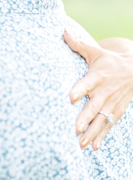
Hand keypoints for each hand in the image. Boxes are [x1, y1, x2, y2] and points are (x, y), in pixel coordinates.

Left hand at [65, 31, 132, 149]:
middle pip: (94, 106)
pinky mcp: (117, 111)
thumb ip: (78, 44)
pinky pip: (110, 126)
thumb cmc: (109, 61)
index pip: (87, 83)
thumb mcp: (96, 52)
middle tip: (74, 129)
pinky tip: (95, 148)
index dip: (79, 90)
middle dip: (85, 118)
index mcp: (98, 76)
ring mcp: (112, 103)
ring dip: (92, 132)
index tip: (69, 97)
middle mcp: (106, 92)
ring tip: (81, 144)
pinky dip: (103, 136)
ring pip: (102, 120)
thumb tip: (62, 31)